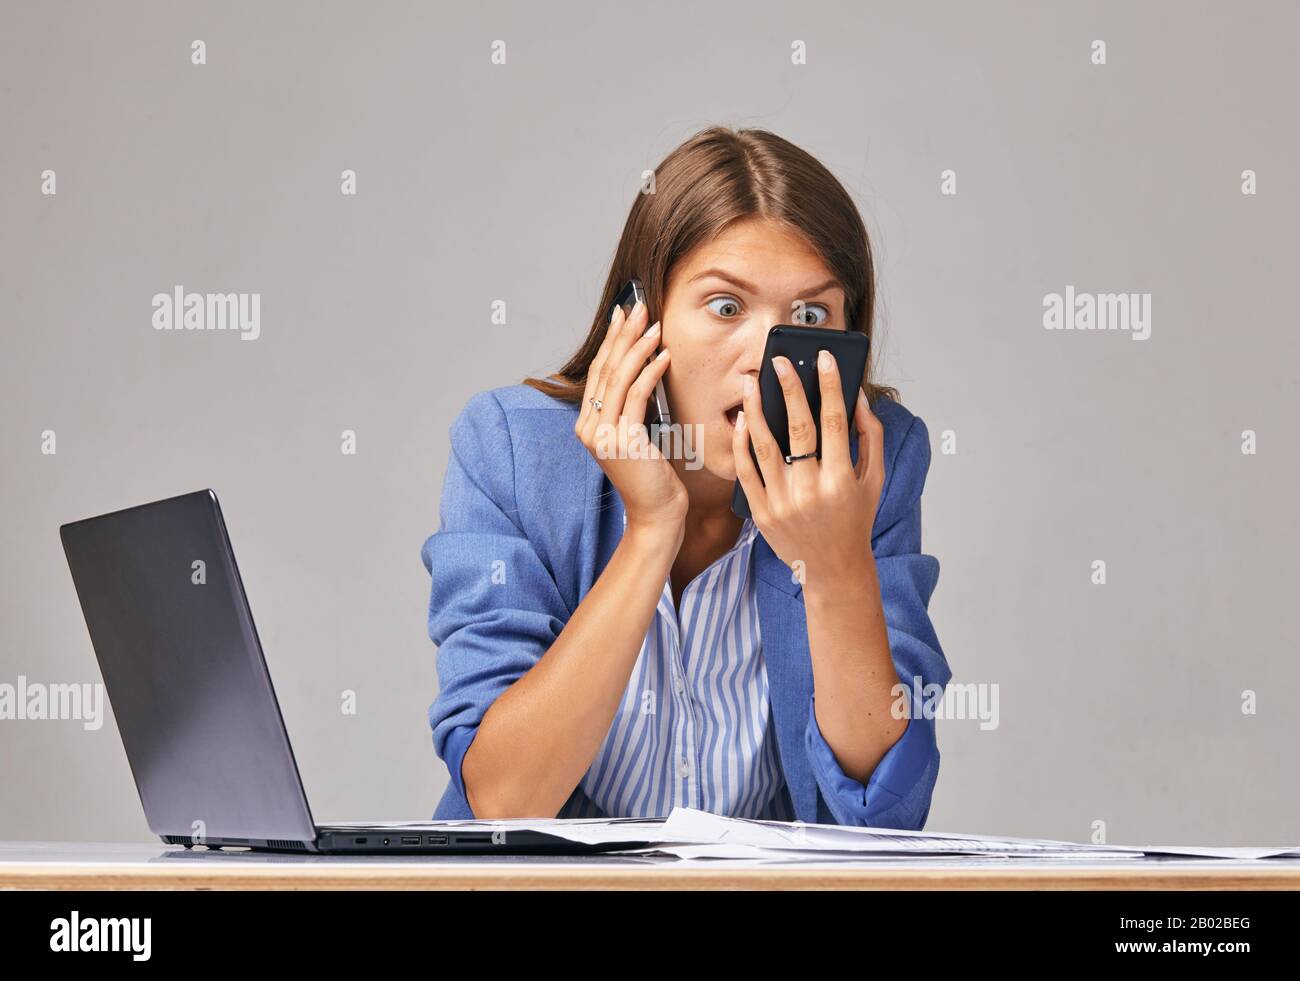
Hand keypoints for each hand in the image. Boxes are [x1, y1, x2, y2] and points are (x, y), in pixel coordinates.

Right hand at [575, 300, 688, 532]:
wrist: (656, 513)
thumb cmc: (652, 475)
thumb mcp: (635, 434)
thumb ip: (630, 407)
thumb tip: (642, 368)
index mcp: (586, 424)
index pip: (599, 372)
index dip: (611, 340)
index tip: (623, 315)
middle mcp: (588, 427)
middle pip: (606, 369)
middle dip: (623, 334)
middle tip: (638, 306)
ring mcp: (602, 434)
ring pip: (619, 378)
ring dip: (638, 347)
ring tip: (654, 324)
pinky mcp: (622, 440)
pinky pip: (637, 396)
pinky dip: (651, 371)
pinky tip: (665, 355)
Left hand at [731, 350, 884, 583]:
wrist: (833, 569)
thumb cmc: (855, 520)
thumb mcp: (874, 480)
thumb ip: (871, 437)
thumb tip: (857, 397)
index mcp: (841, 480)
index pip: (834, 422)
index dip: (829, 386)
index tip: (823, 358)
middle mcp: (810, 491)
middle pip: (797, 429)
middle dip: (788, 390)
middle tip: (778, 361)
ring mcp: (782, 503)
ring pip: (764, 447)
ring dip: (756, 411)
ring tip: (751, 383)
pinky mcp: (761, 513)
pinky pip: (746, 472)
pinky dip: (742, 445)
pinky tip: (742, 422)